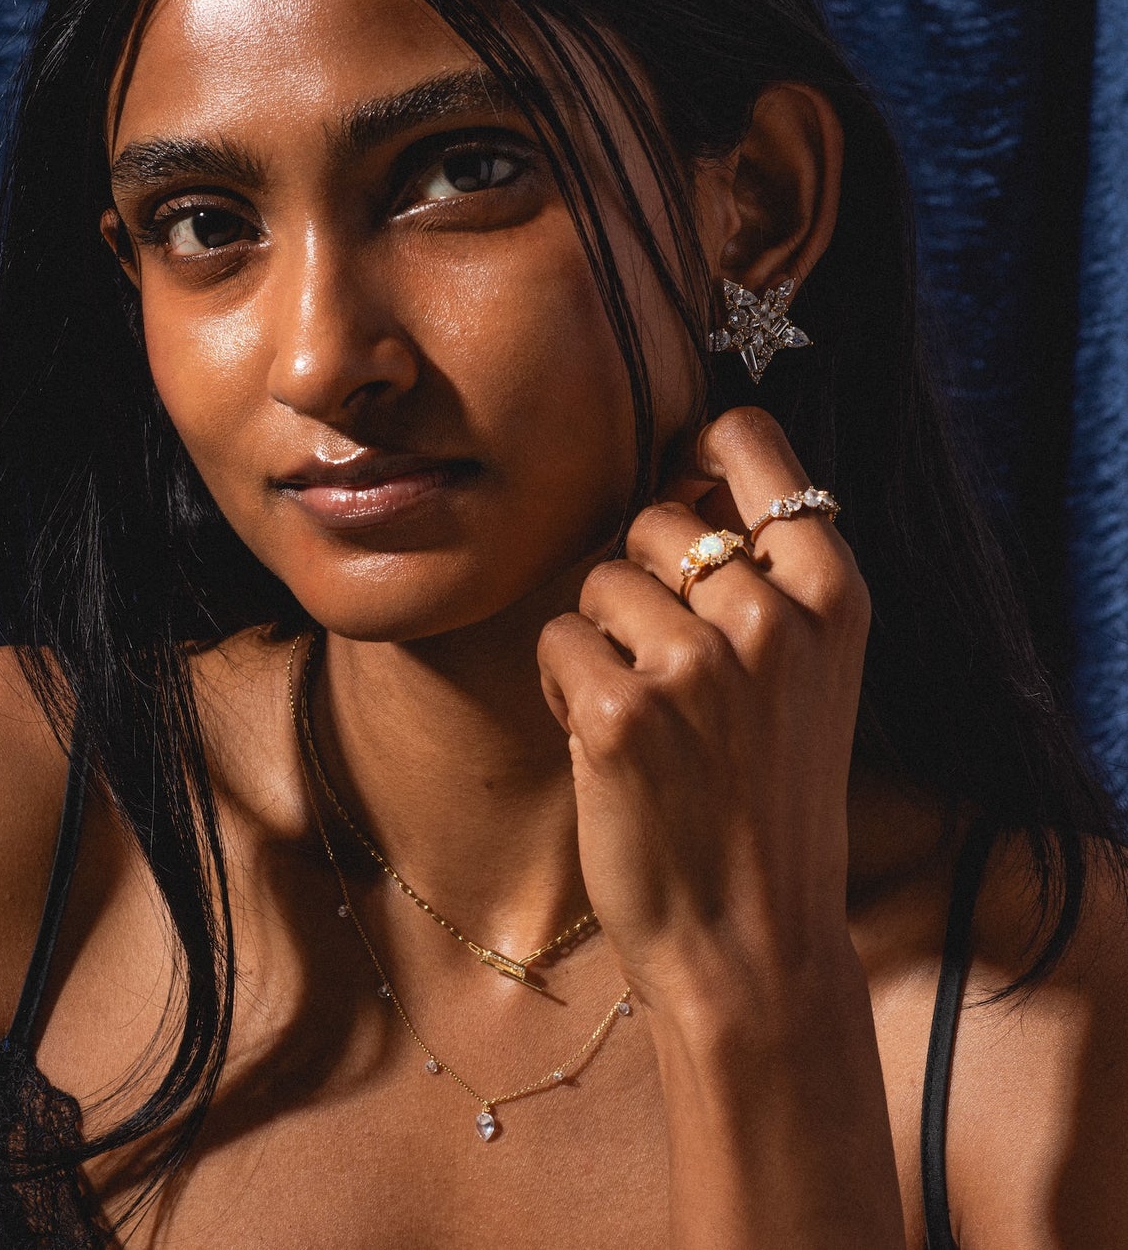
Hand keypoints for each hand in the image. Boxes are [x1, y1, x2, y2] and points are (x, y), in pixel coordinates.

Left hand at [538, 406, 871, 1012]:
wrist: (753, 944)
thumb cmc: (767, 803)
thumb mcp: (808, 675)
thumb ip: (765, 575)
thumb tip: (679, 473)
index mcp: (832, 597)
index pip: (753, 442)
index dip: (699, 447)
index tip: (680, 474)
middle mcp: (771, 618)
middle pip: (656, 518)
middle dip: (640, 577)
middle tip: (665, 664)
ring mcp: (697, 666)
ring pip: (599, 580)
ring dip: (599, 638)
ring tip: (642, 714)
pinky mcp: (621, 714)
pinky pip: (556, 640)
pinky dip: (561, 686)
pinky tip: (605, 743)